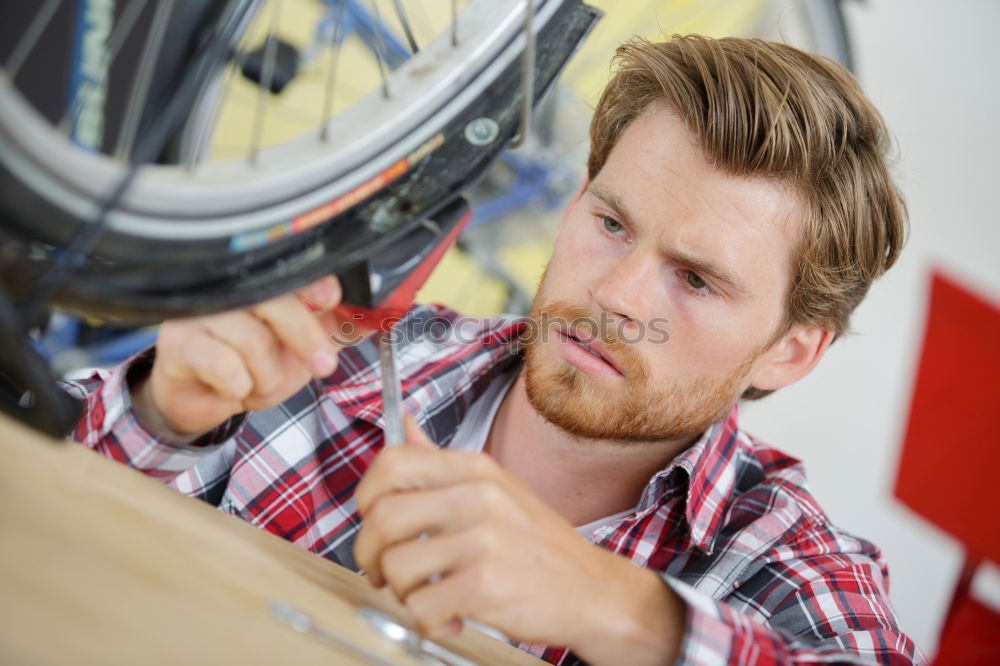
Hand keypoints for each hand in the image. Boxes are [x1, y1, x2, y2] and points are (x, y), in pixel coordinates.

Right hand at [135, 276, 359, 438]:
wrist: (206, 398)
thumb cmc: (253, 363)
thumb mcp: (305, 344)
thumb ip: (340, 326)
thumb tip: (381, 315)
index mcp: (257, 283)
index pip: (285, 268)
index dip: (311, 282)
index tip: (329, 300)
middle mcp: (225, 290)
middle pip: (272, 301)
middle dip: (304, 336)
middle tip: (323, 365)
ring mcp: (197, 313)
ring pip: (251, 340)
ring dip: (266, 375)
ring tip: (257, 381)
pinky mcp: (177, 344)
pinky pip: (223, 365)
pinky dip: (238, 386)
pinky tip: (230, 387)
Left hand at [353, 418, 684, 664]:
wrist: (593, 590)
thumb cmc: (540, 544)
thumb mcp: (496, 487)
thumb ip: (441, 461)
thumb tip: (402, 424)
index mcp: (474, 469)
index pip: (391, 462)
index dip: (365, 495)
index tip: (370, 520)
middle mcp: (476, 497)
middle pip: (381, 517)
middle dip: (370, 554)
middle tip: (384, 572)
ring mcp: (482, 540)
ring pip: (395, 567)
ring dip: (403, 592)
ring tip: (431, 593)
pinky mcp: (484, 584)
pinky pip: (420, 607)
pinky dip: (430, 622)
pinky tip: (452, 615)